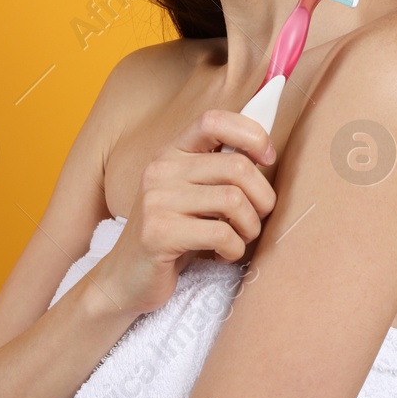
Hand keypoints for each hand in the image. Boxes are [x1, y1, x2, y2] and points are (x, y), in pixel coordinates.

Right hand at [93, 109, 278, 314]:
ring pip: (234, 200)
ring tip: (240, 239)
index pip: (215, 120)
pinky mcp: (159, 233)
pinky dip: (234, 250)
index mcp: (171, 152)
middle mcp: (161, 169)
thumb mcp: (193, 192)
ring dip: (251, 227)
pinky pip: (222, 234)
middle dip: (263, 198)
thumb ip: (219, 168)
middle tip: (257, 219)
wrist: (127, 277)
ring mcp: (156, 200)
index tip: (268, 160)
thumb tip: (269, 151)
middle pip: (238, 166)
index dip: (252, 135)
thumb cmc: (175, 232)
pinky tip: (223, 255)